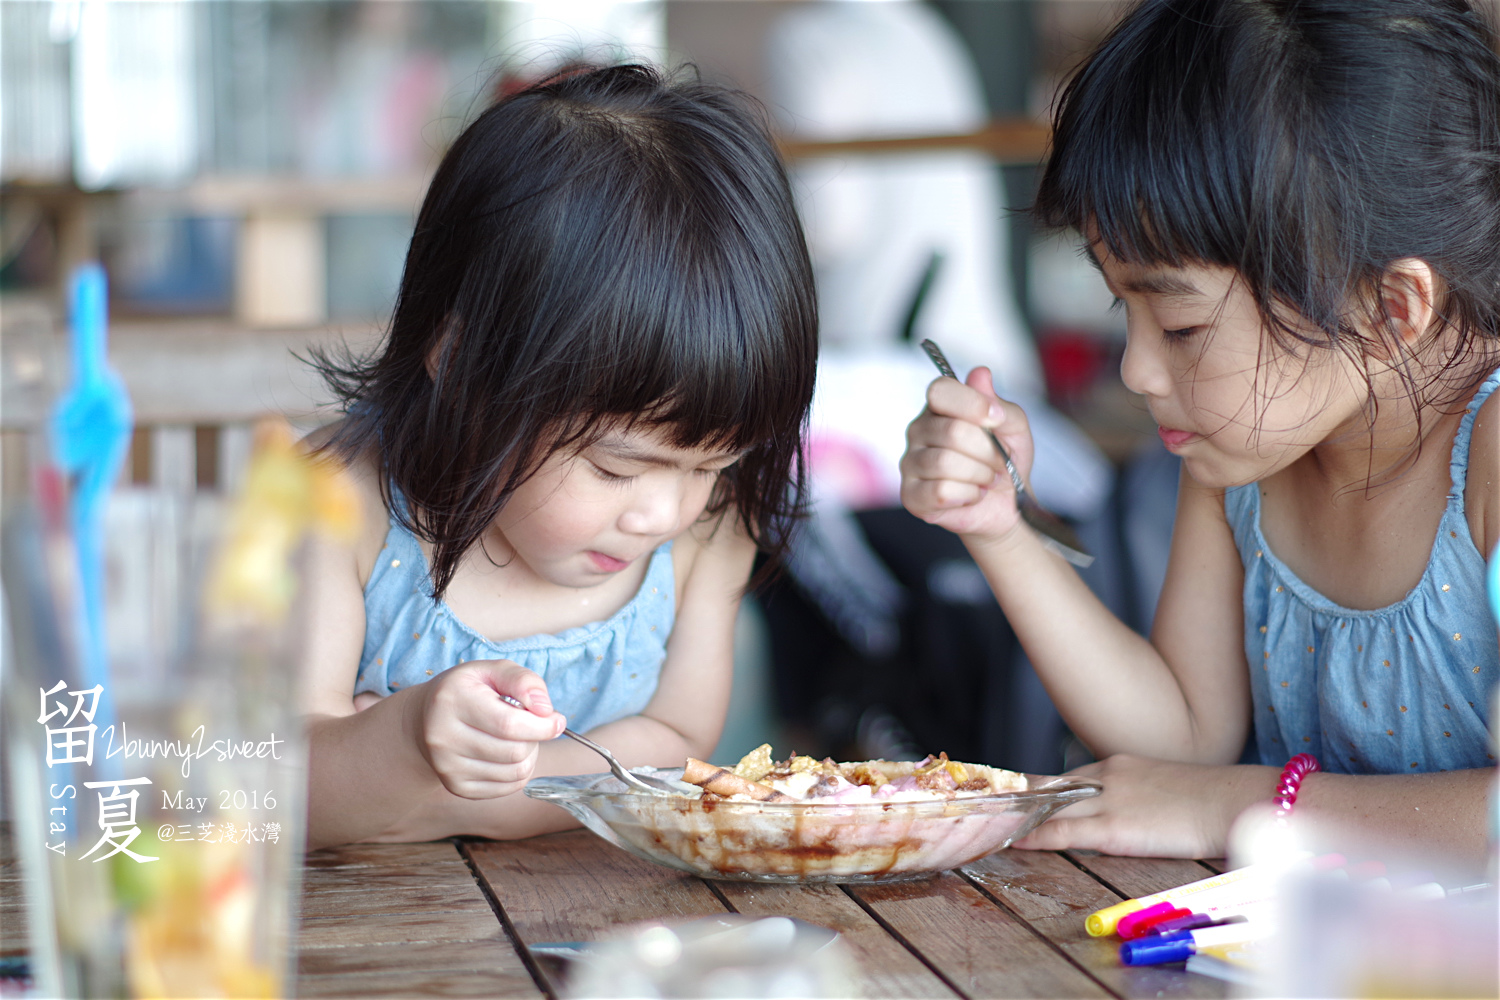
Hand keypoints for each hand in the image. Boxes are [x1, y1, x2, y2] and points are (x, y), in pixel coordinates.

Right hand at [407, 659, 566, 798]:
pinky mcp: (456, 787)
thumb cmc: (468, 691)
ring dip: (529, 755)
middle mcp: (443, 737)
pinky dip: (518, 772)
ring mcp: (447, 767)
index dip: (543, 725)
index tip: (556, 719)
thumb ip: (523, 681)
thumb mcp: (492, 671)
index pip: (509, 724)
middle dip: (535, 738)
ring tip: (518, 738)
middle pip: (515, 751)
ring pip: (514, 772)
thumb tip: (546, 710)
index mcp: (452, 700)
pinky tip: (507, 754)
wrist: (425, 720)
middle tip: (531, 725)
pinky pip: (507, 787)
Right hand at [900, 366, 1034, 543]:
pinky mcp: (910, 495)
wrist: (1006, 504)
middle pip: (952, 431)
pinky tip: (972, 495)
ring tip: (987, 479)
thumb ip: (999, 403)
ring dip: (980, 475)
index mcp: (940, 408)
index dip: (972, 404)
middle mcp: (919, 430)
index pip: (940, 391)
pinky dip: (968, 495)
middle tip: (999, 462)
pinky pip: (940, 491)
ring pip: (945, 462)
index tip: (997, 419)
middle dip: (988, 451)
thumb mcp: (1015, 428)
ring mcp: (910, 463)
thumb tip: (980, 374)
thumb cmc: (1006, 461)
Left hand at [1012, 754, 1275, 858]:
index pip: (1066, 778)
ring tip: (987, 822)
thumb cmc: (1214, 801)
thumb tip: (1129, 816)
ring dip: (1018, 816)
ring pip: (1049, 807)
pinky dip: (1035, 835)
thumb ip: (1139, 799)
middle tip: (984, 805)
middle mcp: (1106, 776)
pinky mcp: (1114, 827)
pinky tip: (1014, 838)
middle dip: (1017, 799)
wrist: (1236, 801)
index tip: (1010, 795)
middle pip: (1049, 787)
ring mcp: (1108, 800)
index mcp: (1120, 766)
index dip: (1035, 789)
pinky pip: (1063, 832)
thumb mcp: (1167, 790)